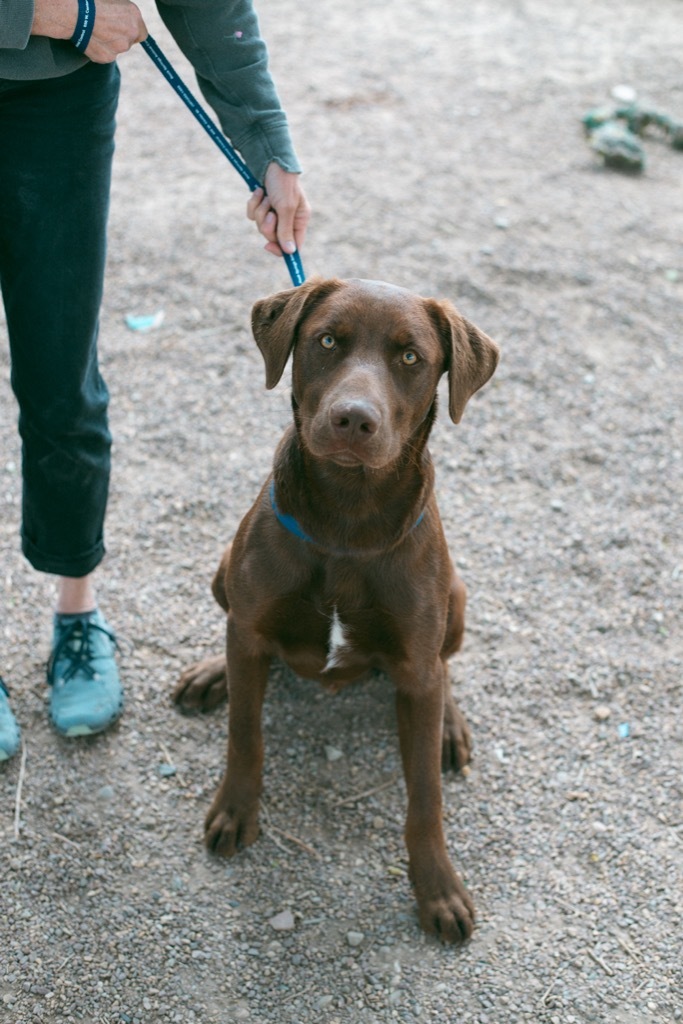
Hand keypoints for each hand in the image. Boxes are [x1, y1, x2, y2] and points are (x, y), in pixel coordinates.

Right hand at [31, 0, 146, 62]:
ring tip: (95, 30)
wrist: (74, 13)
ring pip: (118, 48)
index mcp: (134, 15)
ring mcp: (120, 47)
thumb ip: (123, 9)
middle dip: (120, 36)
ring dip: (110, 42)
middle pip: (130, 41)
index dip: (133, 32)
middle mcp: (131, 33)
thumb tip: (124, 14)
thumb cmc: (92, 1)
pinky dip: (100, 48)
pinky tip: (90, 37)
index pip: (142, 33)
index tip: (125, 29)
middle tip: (106, 28)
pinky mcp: (108, 57)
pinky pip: (106, 54)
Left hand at [247, 163, 310, 257]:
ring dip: (260, 211)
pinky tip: (259, 191)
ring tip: (266, 197)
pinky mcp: (262, 205)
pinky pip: (252, 215)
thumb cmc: (283, 182)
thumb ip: (286, 231)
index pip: (293, 244)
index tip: (268, 246)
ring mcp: (273, 212)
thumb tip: (290, 252)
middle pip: (273, 236)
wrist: (269, 160)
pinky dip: (253, 204)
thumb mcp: (286, 208)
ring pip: (260, 226)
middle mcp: (288, 219)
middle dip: (267, 224)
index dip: (281, 249)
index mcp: (299, 220)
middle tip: (270, 213)